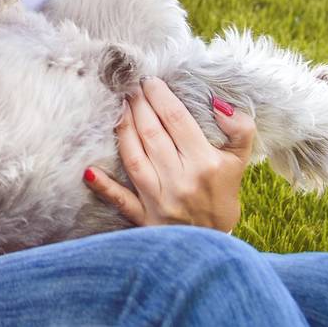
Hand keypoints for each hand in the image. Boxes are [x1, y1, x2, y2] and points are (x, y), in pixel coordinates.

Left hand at [83, 77, 255, 232]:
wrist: (215, 246)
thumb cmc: (223, 195)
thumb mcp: (239, 162)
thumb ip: (240, 129)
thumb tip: (219, 105)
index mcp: (206, 164)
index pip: (177, 120)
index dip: (160, 96)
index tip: (150, 80)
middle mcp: (182, 180)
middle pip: (152, 134)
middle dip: (138, 105)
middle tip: (129, 86)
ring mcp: (161, 200)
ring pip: (134, 158)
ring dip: (123, 129)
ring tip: (118, 106)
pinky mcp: (145, 219)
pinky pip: (121, 200)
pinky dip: (104, 187)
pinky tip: (88, 171)